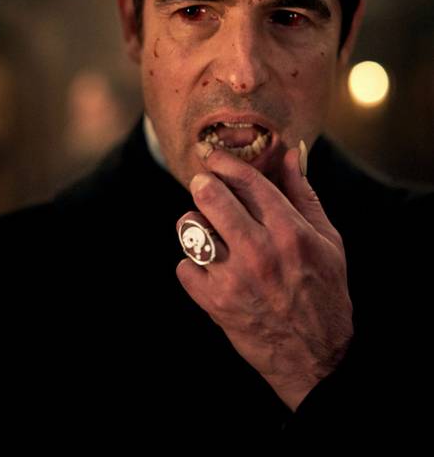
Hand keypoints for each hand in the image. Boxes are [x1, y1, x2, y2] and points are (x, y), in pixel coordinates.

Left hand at [176, 145, 353, 411]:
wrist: (316, 356)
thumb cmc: (325, 292)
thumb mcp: (327, 239)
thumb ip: (304, 194)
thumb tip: (290, 154)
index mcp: (290, 232)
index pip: (248, 181)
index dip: (225, 162)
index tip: (215, 158)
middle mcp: (260, 251)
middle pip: (211, 197)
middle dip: (202, 183)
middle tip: (203, 184)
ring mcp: (234, 278)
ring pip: (190, 230)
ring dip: (194, 223)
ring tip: (206, 227)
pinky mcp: (215, 303)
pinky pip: (183, 267)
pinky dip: (191, 263)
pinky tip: (209, 265)